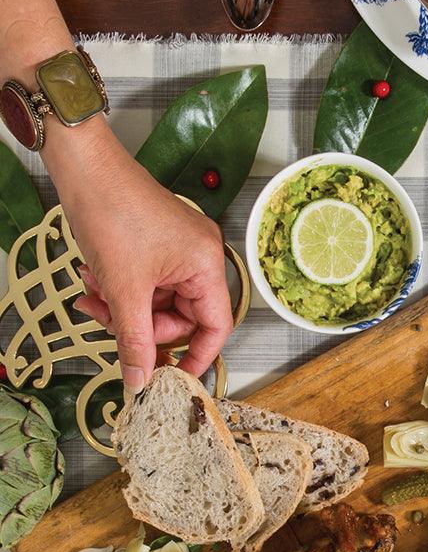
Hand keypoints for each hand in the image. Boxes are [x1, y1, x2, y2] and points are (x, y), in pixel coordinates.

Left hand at [60, 139, 231, 391]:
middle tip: (109, 322)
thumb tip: (141, 380)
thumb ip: (135, 340)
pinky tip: (95, 280)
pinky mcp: (160, 243)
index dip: (196, 355)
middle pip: (181, 315)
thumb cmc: (115, 214)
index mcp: (207, 264)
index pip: (215, 325)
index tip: (171, 377)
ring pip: (157, 301)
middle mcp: (201, 256)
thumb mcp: (124, 288)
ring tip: (93, 295)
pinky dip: (121, 288)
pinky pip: (147, 282)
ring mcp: (180, 249)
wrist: (87, 171)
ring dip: (123, 307)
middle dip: (141, 325)